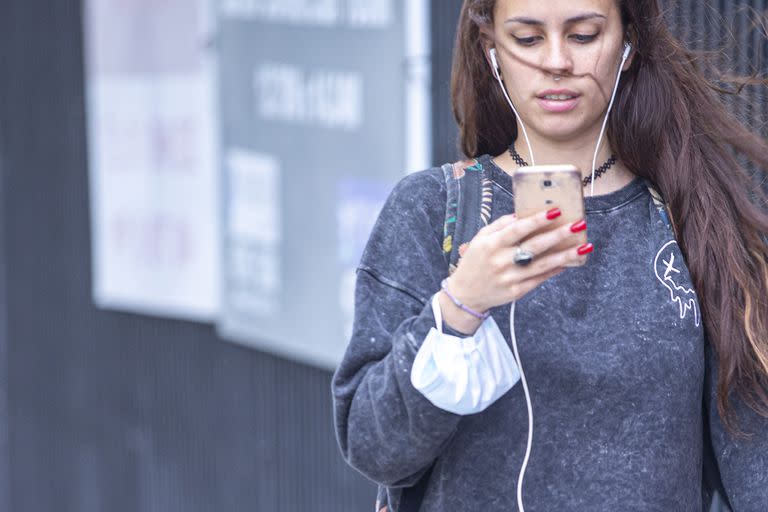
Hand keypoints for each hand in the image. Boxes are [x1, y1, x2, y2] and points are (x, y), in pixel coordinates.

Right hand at [443, 208, 590, 323]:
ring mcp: (510, 278)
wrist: (465, 295)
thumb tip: (522, 215)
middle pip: (534, 246)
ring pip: (542, 265)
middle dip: (558, 235)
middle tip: (578, 225)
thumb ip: (499, 226)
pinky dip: (554, 270)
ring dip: (565, 255)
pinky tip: (568, 262)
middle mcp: (501, 261)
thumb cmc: (474, 262)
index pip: (517, 229)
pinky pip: (539, 279)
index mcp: (491, 244)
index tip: (556, 211)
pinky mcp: (516, 291)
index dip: (537, 220)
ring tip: (584, 246)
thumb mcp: (480, 239)